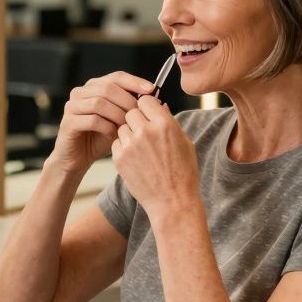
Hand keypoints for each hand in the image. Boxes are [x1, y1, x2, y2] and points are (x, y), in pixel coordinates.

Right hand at [48, 71, 153, 175]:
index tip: (151, 89)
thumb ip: (133, 108)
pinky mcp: (68, 122)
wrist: (79, 158)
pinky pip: (92, 120)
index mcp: (94, 87)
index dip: (135, 81)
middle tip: (138, 114)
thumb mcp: (121, 120)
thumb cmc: (101, 138)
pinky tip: (113, 135)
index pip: (117, 76)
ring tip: (126, 127)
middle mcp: (81, 92)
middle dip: (127, 100)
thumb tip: (157, 100)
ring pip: (99, 103)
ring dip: (117, 115)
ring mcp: (72, 106)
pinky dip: (107, 127)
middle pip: (108, 87)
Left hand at [111, 95, 199, 214]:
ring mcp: (130, 145)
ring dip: (129, 133)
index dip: (147, 106)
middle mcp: (145, 131)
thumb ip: (170, 121)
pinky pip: (116, 143)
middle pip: (130, 112)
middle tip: (144, 131)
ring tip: (142, 148)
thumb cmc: (183, 173)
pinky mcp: (119, 158)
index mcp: (164, 124)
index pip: (145, 99)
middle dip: (136, 119)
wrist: (172, 202)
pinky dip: (123, 147)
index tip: (149, 112)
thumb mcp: (185, 142)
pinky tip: (136, 158)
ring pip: (122, 127)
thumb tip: (160, 105)